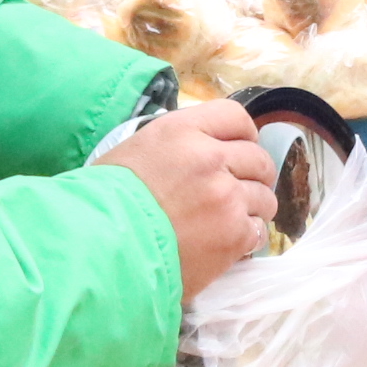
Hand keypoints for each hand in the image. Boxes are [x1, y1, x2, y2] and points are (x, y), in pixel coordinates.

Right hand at [98, 99, 280, 295]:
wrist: (101, 250)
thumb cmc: (104, 203)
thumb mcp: (134, 153)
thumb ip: (174, 147)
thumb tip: (195, 153)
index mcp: (182, 131)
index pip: (235, 116)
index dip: (244, 134)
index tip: (240, 150)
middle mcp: (210, 158)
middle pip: (258, 158)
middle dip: (254, 175)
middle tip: (240, 191)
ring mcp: (226, 197)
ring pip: (265, 197)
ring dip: (253, 209)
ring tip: (233, 222)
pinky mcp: (233, 234)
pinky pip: (258, 231)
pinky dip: (248, 239)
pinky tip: (229, 245)